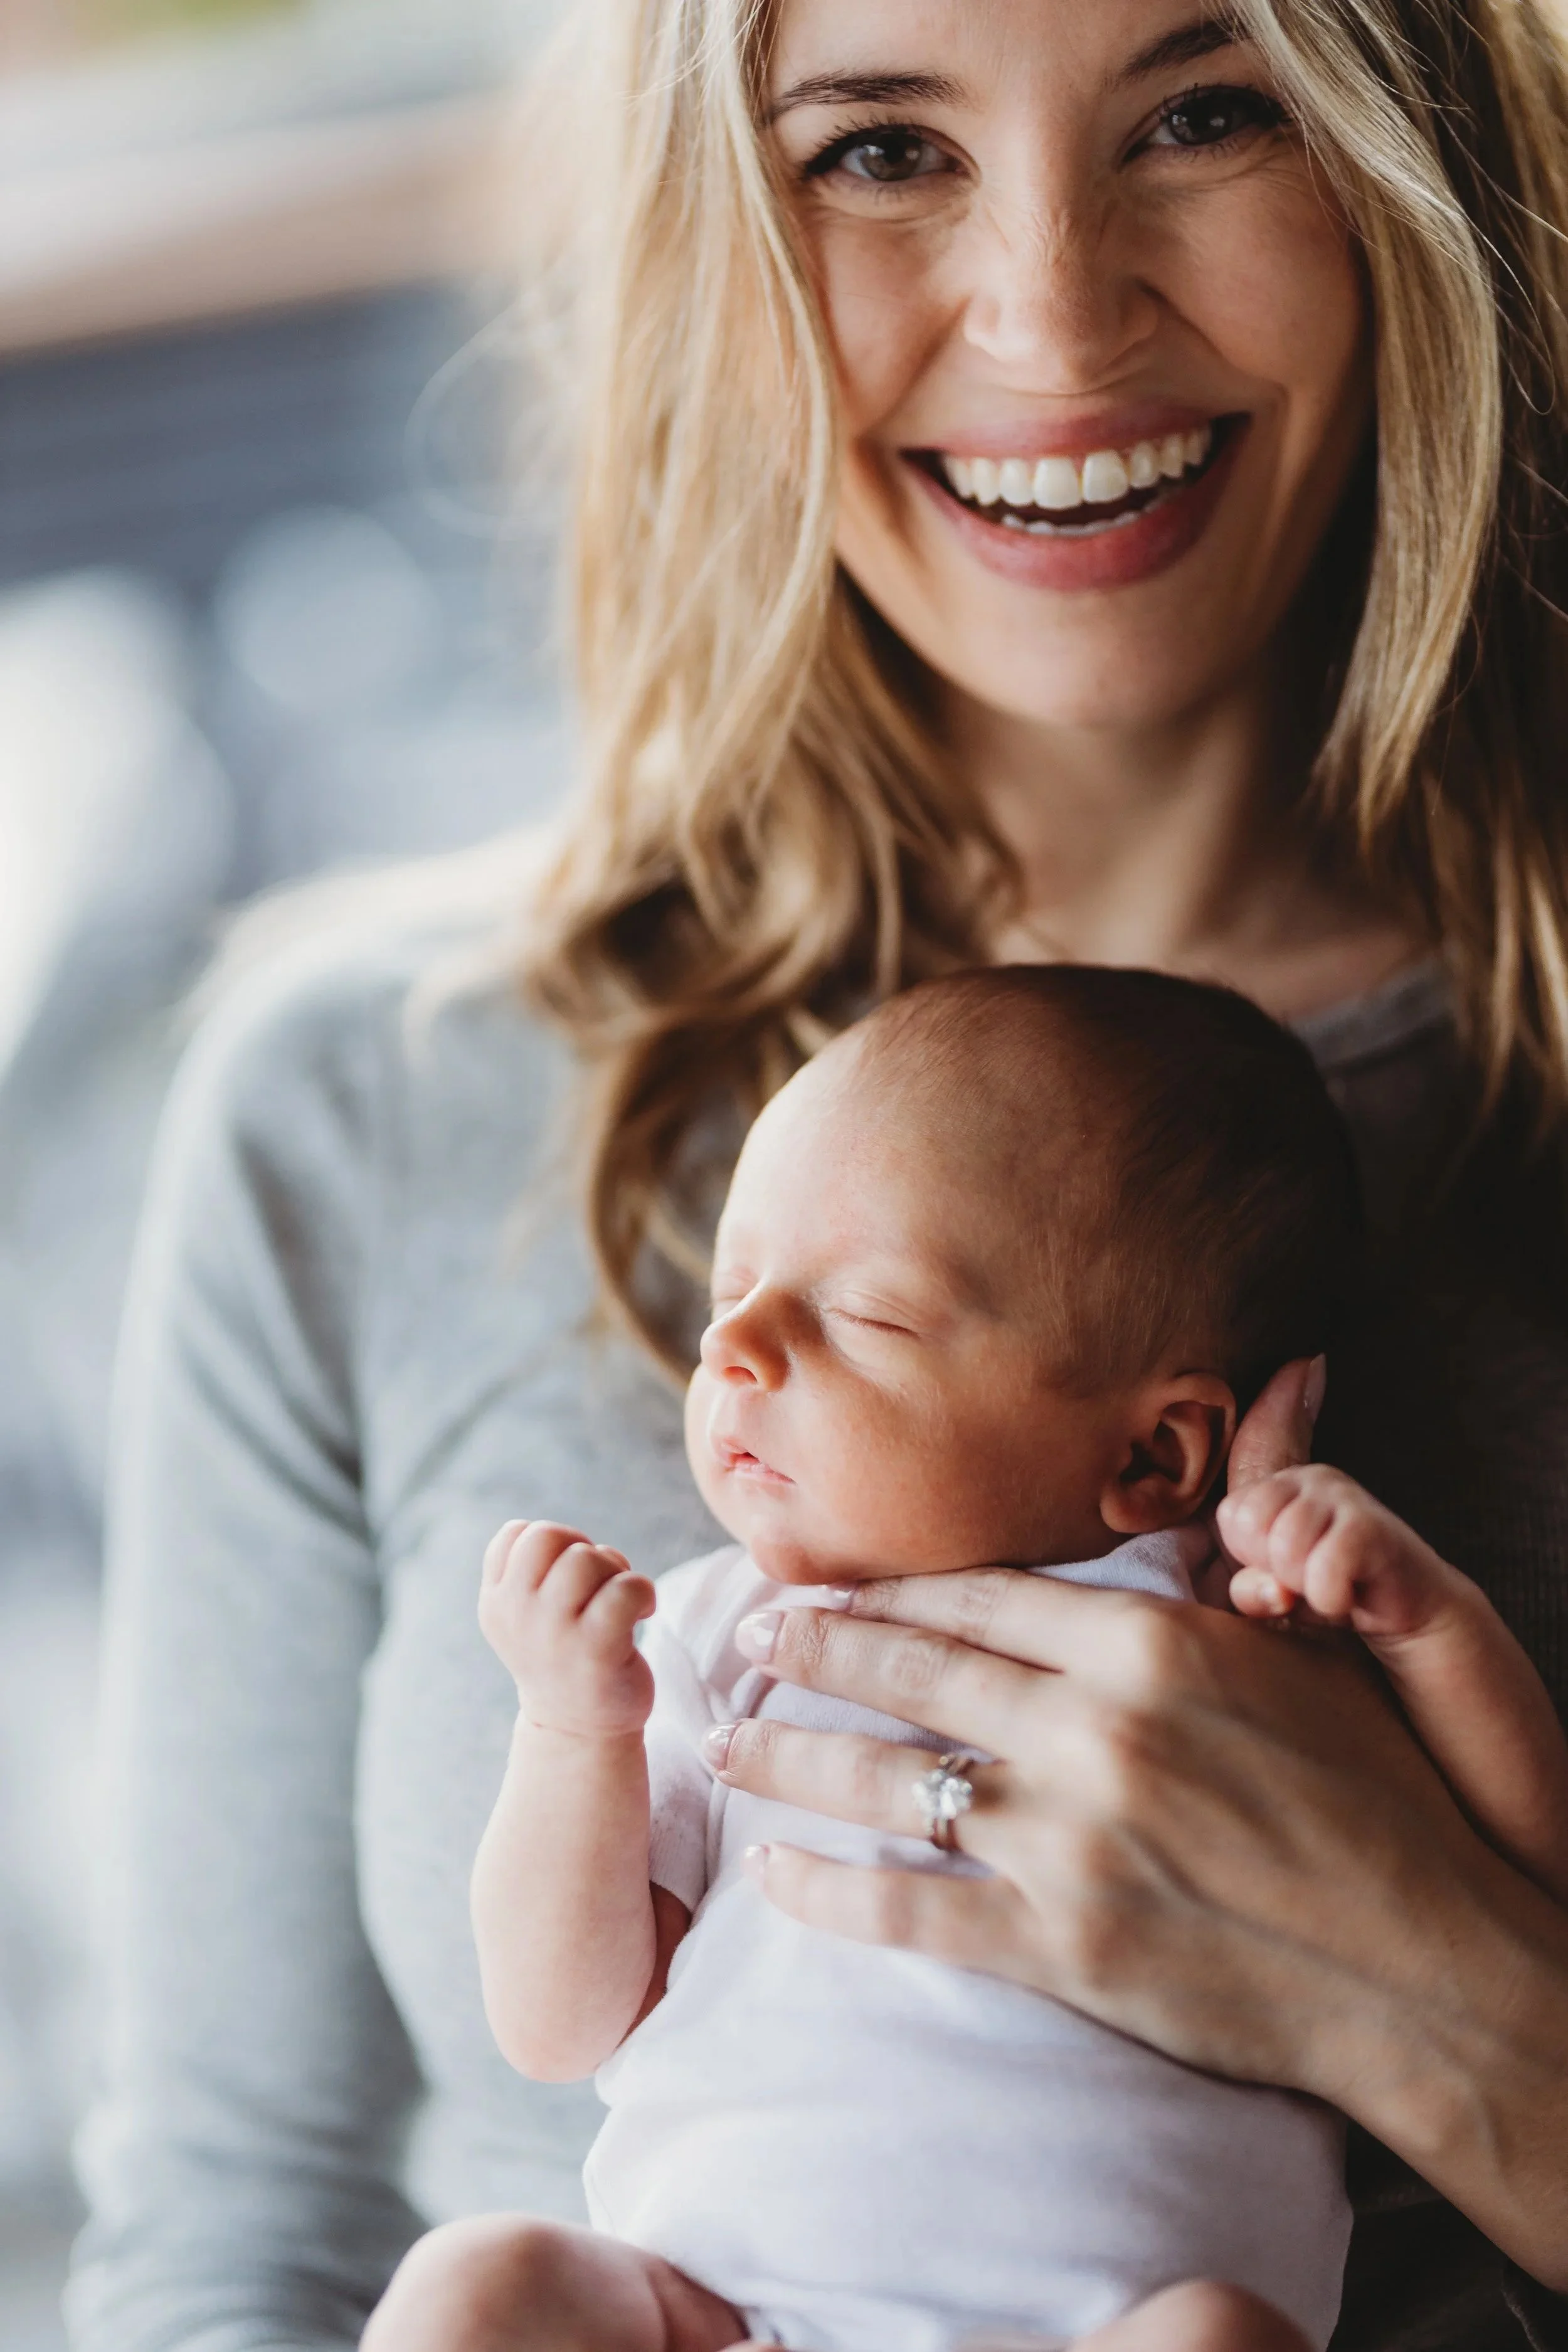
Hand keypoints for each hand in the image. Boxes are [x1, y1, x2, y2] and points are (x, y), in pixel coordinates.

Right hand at [479, 1519, 656, 1735]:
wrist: (579, 1731)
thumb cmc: (563, 1658)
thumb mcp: (528, 1615)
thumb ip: (533, 1572)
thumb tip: (570, 1540)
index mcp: (496, 1603)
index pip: (515, 1534)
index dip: (554, 1542)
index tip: (567, 1576)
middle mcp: (516, 1616)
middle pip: (550, 1536)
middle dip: (583, 1549)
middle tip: (598, 1586)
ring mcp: (554, 1634)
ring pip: (586, 1558)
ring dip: (615, 1570)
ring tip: (619, 1601)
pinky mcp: (597, 1650)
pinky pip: (625, 1588)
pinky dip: (643, 1592)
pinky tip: (643, 1612)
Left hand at [708, 1362, 1567, 2283]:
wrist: (1434, 1968)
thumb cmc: (1382, 1798)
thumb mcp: (1314, 1646)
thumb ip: (1261, 1526)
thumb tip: (1290, 1367)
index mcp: (1152, 1642)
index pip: (982, 1593)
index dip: (890, 1587)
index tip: (827, 1582)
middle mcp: (1099, 1727)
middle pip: (915, 1667)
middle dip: (816, 1649)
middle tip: (751, 1638)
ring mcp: (1076, 1839)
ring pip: (888, 1777)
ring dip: (791, 1755)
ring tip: (727, 1740)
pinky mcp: (1068, 1946)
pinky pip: (910, 1909)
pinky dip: (828, 1891)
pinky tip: (771, 1871)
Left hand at [1221, 1459, 1453, 1633]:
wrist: (1412, 1610)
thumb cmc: (1337, 1592)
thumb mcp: (1278, 1593)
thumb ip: (1251, 1590)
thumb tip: (1273, 1591)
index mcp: (1280, 1483)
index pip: (1231, 1514)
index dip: (1251, 1556)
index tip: (1287, 1569)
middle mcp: (1310, 1476)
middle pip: (1252, 1523)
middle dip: (1276, 1569)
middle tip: (1312, 1578)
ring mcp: (1343, 1494)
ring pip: (1285, 1546)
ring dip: (1307, 1586)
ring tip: (1334, 1583)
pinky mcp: (1370, 1525)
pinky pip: (1325, 1568)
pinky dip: (1332, 1598)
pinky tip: (1352, 1596)